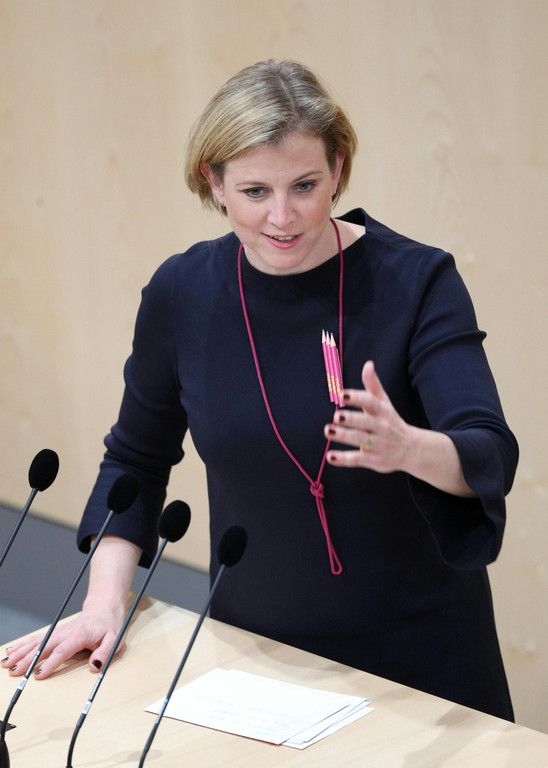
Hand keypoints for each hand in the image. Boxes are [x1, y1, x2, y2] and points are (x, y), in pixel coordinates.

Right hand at [1, 598, 126, 679]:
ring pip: (37, 642)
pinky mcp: (55, 633)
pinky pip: (36, 639)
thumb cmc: (110, 625)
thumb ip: (105, 653)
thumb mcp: (115, 640)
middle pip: (44, 646)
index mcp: (80, 635)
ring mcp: (59, 631)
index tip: (39, 674)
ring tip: (7, 664)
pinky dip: (22, 645)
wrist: (105, 607)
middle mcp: (66, 632)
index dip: (51, 662)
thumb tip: (95, 666)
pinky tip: (10, 652)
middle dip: (27, 659)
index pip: (63, 650)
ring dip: (21, 652)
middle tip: (14, 671)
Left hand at [324, 360, 411, 471]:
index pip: (371, 402)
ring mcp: (378, 445)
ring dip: (344, 436)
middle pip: (366, 422)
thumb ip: (373, 385)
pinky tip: (330, 457)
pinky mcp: (374, 460)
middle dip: (351, 419)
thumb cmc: (391, 422)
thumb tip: (368, 364)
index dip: (357, 398)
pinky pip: (358, 460)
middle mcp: (381, 427)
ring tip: (328, 431)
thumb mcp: (385, 403)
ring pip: (360, 440)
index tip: (342, 394)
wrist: (412, 449)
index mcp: (382, 411)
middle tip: (337, 416)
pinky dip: (344, 459)